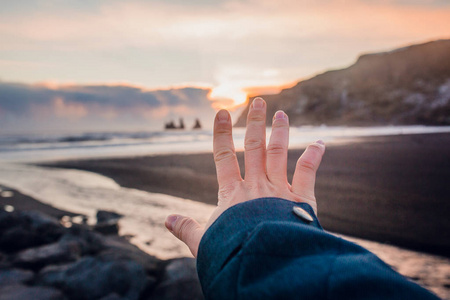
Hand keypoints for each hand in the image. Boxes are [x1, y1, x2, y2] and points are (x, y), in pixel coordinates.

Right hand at [165, 97, 324, 256]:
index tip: (221, 113)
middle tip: (259, 102)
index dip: (221, 134)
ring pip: (279, 153)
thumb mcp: (203, 243)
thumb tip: (166, 220)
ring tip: (281, 114)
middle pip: (254, 147)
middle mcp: (256, 186)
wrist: (264, 266)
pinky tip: (320, 143)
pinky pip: (307, 172)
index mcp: (232, 194)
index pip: (223, 157)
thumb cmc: (232, 255)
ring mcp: (279, 190)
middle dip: (255, 123)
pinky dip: (314, 156)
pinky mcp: (301, 200)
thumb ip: (186, 229)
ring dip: (280, 132)